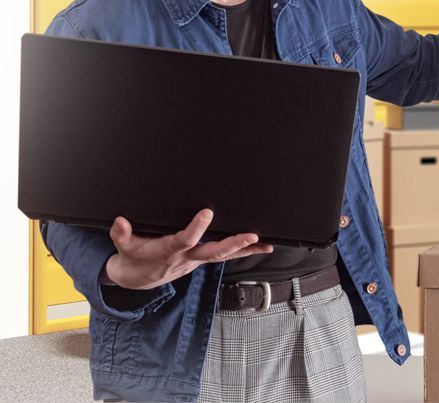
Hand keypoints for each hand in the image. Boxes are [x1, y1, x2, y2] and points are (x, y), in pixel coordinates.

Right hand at [103, 209, 272, 289]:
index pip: (184, 239)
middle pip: (212, 252)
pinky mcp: (201, 261)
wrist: (136, 279)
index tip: (206, 213)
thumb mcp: (123, 246)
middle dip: (232, 244)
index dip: (196, 228)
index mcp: (168, 251)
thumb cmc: (132, 258)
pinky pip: (224, 257)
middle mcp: (186, 257)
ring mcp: (195, 261)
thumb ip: (121, 234)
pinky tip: (261, 248)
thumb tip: (120, 222)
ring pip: (223, 256)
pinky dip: (243, 252)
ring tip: (264, 244)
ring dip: (244, 250)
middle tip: (250, 236)